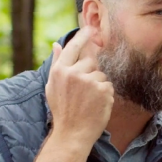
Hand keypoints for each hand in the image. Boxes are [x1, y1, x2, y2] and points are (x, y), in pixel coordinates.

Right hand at [44, 26, 112, 144]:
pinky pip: (109, 85)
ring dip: (98, 86)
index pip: (74, 47)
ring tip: (88, 101)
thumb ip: (56, 64)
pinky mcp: (102, 90)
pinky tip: (96, 105)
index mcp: (60, 71)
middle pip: (91, 63)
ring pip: (101, 75)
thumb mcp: (53, 86)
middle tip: (83, 93)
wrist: (72, 134)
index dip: (83, 36)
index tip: (91, 28)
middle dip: (90, 74)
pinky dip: (106, 95)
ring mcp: (88, 81)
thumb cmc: (62, 111)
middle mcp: (73, 73)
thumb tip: (56, 44)